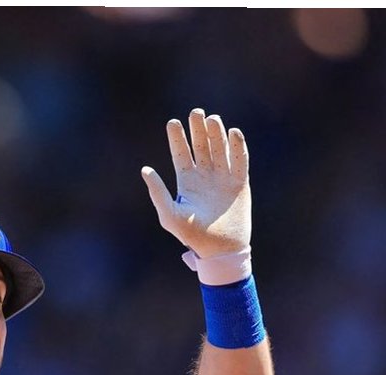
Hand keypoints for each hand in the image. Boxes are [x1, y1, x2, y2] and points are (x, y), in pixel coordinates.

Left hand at [141, 109, 250, 257]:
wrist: (220, 249)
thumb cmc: (192, 236)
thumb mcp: (170, 215)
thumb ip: (158, 193)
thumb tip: (145, 169)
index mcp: (186, 181)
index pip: (180, 153)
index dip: (177, 138)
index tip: (173, 122)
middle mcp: (204, 175)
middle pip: (201, 145)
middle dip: (198, 129)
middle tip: (195, 113)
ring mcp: (223, 177)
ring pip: (220, 148)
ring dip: (216, 133)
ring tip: (212, 119)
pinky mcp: (240, 182)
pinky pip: (240, 160)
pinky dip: (238, 146)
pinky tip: (233, 132)